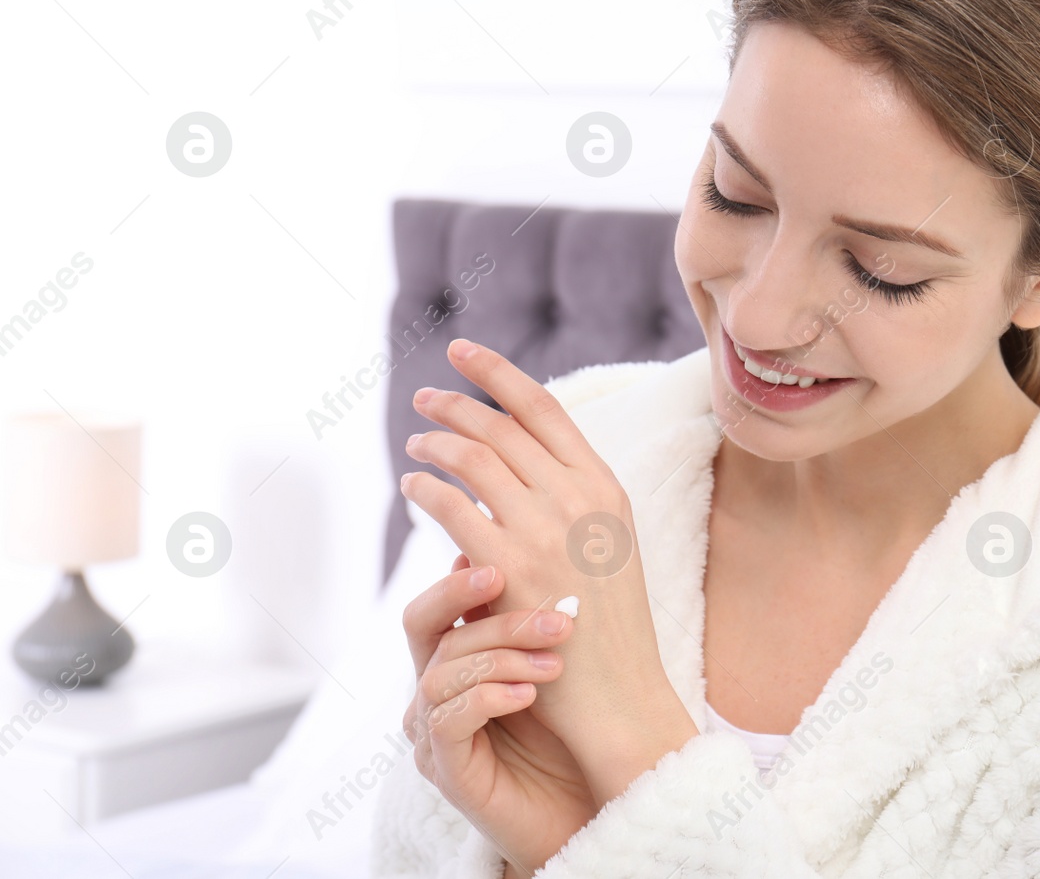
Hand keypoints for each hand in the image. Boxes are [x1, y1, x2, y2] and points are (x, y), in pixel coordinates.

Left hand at [400, 338, 699, 804]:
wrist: (619, 694)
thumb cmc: (610, 626)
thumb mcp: (612, 543)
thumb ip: (574, 497)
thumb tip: (514, 456)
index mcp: (606, 486)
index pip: (544, 408)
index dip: (498, 372)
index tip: (463, 352)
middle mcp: (577, 498)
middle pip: (500, 425)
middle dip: (455, 403)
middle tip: (426, 400)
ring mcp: (542, 531)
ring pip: (471, 456)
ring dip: (435, 441)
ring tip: (416, 443)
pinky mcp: (506, 568)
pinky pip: (449, 505)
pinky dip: (424, 486)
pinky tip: (412, 486)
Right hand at [402, 554, 596, 876]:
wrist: (588, 805)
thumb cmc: (573, 729)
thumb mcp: (558, 658)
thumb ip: (538, 611)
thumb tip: (541, 542)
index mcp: (458, 657)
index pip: (440, 600)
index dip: (463, 575)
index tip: (503, 559)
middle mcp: (436, 689)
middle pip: (423, 624)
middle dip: (468, 598)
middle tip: (513, 583)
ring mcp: (435, 729)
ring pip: (444, 670)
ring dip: (502, 654)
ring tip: (556, 656)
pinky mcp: (447, 768)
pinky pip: (449, 720)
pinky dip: (490, 697)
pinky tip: (530, 692)